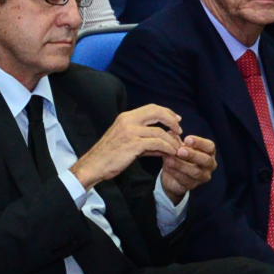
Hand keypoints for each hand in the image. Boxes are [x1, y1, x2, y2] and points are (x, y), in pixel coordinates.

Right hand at [71, 103, 186, 188]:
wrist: (94, 165)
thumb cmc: (109, 155)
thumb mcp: (126, 141)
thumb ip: (145, 139)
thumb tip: (164, 141)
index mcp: (126, 117)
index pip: (152, 108)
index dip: (167, 113)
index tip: (176, 121)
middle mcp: (128, 121)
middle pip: (157, 113)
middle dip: (172, 121)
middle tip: (179, 131)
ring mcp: (130, 132)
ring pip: (160, 131)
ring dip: (172, 140)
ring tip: (177, 148)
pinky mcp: (133, 145)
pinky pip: (157, 143)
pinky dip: (167, 148)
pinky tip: (170, 153)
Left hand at [156, 131, 218, 201]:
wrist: (172, 176)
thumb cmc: (179, 157)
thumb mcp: (177, 147)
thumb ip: (176, 140)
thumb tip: (170, 132)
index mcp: (208, 152)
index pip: (210, 147)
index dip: (199, 143)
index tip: (187, 139)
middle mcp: (209, 165)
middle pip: (205, 160)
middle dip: (193, 155)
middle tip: (180, 151)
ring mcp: (203, 176)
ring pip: (195, 172)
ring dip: (181, 165)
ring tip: (170, 159)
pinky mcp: (193, 186)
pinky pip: (185, 180)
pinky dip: (176, 173)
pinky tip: (168, 167)